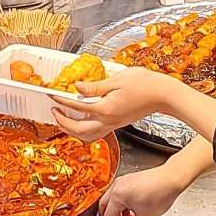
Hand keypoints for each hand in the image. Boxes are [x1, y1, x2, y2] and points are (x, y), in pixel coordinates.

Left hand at [50, 67, 176, 140]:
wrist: (163, 95)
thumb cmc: (145, 84)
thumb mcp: (117, 79)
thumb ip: (95, 86)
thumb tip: (77, 87)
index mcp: (106, 108)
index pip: (77, 106)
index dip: (61, 100)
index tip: (52, 94)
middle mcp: (109, 120)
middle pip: (78, 129)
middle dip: (63, 122)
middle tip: (54, 111)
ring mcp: (114, 124)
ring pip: (87, 136)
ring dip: (72, 130)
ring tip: (64, 119)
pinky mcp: (119, 123)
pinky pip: (97, 133)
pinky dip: (85, 130)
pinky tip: (83, 120)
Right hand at [98, 165, 185, 215]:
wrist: (172, 178)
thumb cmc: (160, 192)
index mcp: (117, 196)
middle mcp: (116, 187)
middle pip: (103, 208)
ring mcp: (122, 182)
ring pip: (110, 201)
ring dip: (115, 214)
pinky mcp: (129, 180)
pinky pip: (119, 195)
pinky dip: (121, 206)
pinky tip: (130, 214)